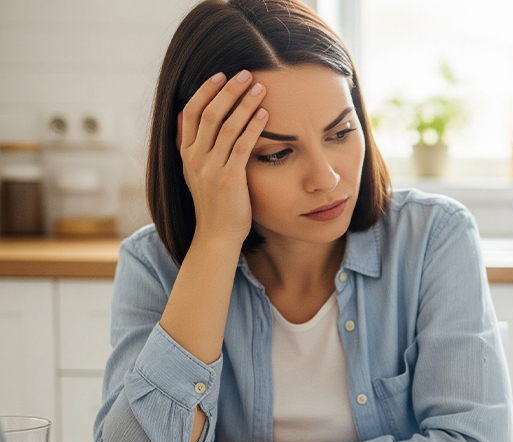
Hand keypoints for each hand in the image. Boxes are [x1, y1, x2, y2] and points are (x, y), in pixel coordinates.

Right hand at [176, 69, 268, 246]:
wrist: (217, 236)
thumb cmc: (216, 204)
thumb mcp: (199, 173)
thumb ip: (197, 148)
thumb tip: (193, 122)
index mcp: (186, 154)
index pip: (189, 113)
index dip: (204, 91)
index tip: (219, 75)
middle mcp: (194, 158)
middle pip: (209, 113)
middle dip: (228, 91)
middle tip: (246, 73)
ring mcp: (209, 168)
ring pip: (226, 126)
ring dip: (244, 103)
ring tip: (260, 87)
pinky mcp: (228, 179)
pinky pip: (241, 146)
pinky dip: (253, 127)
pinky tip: (265, 114)